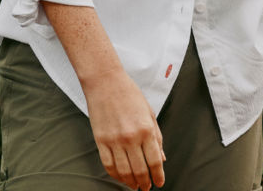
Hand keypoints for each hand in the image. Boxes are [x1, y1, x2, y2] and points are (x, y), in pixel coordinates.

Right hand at [83, 68, 164, 189]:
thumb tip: (162, 158)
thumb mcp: (149, 112)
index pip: (155, 161)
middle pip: (140, 170)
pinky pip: (108, 165)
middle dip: (145, 182)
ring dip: (130, 182)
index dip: (158, 175)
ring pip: (124, 171)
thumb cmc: (128, 93)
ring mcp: (114, 140)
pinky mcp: (101, 140)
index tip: (159, 182)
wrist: (105, 81)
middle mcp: (131, 137)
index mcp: (146, 128)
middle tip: (146, 187)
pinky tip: (120, 177)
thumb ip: (156, 136)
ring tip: (134, 185)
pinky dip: (115, 175)